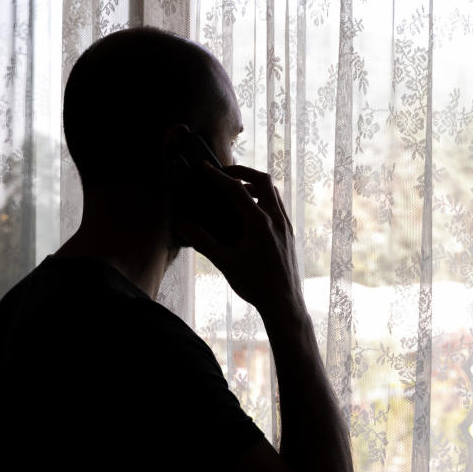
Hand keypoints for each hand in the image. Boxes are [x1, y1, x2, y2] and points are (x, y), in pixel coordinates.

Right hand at [175, 163, 302, 317]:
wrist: (284, 303)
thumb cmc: (255, 284)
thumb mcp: (225, 263)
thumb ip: (204, 242)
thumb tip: (182, 226)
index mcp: (260, 222)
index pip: (237, 190)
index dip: (219, 177)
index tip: (206, 168)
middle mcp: (276, 219)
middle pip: (263, 180)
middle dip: (244, 171)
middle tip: (226, 173)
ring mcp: (286, 225)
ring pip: (274, 192)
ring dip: (256, 185)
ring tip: (238, 190)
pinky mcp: (290, 233)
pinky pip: (279, 206)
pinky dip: (265, 199)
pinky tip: (252, 212)